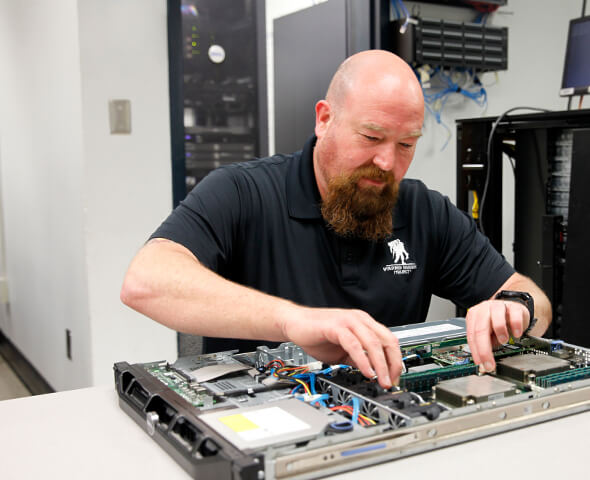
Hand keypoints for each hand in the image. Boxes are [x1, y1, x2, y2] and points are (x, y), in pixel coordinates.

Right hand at [281, 306, 401, 388]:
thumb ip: (358, 359)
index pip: (389, 340)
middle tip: (392, 381)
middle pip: (386, 340)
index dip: (395, 360)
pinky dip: (363, 360)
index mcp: (363, 323)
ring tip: (382, 380)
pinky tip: (367, 372)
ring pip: (373, 342)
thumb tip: (373, 372)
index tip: (395, 377)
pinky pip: (355, 345)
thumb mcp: (342, 351)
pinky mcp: (336, 327)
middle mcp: (359, 320)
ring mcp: (348, 321)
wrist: (294, 323)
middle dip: (393, 364)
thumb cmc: (316, 334)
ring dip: (381, 365)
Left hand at [466, 299, 530, 372]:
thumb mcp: (489, 333)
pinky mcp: (514, 307)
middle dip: (484, 350)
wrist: (513, 308)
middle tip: (490, 363)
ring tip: (504, 341)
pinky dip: (516, 327)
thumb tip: (484, 362)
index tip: (480, 364)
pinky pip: (514, 317)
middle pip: (480, 330)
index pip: (471, 335)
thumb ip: (485, 344)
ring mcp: (498, 306)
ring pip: (496, 320)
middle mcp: (484, 310)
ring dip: (500, 334)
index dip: (475, 351)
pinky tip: (517, 334)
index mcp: (474, 316)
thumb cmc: (498, 321)